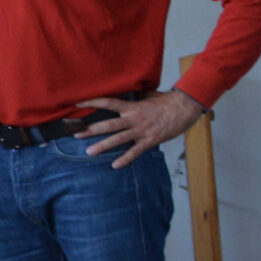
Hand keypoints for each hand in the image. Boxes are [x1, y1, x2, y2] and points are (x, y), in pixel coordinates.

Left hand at [76, 91, 204, 167]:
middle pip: (108, 125)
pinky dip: (125, 159)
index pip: (107, 103)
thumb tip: (127, 94)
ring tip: (88, 151)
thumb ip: (135, 98)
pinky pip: (135, 152)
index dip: (91, 102)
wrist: (185, 108)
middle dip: (91, 130)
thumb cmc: (167, 102)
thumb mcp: (148, 96)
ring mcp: (141, 131)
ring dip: (102, 146)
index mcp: (132, 107)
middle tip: (76, 134)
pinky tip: (115, 165)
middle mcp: (133, 119)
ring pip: (118, 139)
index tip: (77, 104)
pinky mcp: (150, 141)